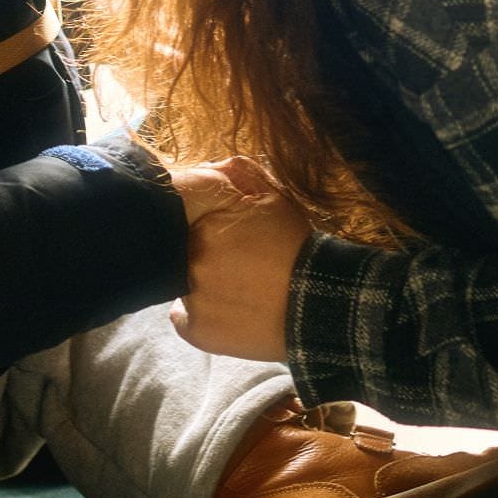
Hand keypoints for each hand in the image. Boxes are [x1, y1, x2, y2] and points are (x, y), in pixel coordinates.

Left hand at [170, 172, 312, 362]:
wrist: (315, 302)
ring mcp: (192, 300)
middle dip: (201, 253)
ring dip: (200, 282)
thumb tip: (211, 165)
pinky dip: (197, 313)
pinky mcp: (199, 332)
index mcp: (202, 229)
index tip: (218, 235)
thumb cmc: (294, 247)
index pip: (182, 222)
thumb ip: (239, 175)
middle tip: (229, 261)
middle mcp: (190, 264)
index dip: (201, 227)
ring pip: (183, 284)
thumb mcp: (273, 199)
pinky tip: (222, 307)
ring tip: (230, 285)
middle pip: (182, 254)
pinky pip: (183, 318)